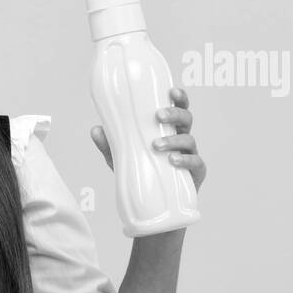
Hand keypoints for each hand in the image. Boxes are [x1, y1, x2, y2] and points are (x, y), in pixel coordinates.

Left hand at [91, 87, 205, 192]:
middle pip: (186, 119)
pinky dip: (185, 160)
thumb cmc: (141, 172)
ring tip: (155, 145)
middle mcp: (182, 138)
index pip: (178, 108)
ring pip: (189, 139)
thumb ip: (109, 145)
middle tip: (158, 116)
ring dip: (173, 139)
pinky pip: (195, 162)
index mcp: (168, 129)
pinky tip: (172, 160)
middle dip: (174, 114)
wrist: (154, 201)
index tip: (172, 91)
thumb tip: (96, 129)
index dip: (179, 98)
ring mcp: (191, 154)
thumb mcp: (121, 158)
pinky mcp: (196, 172)